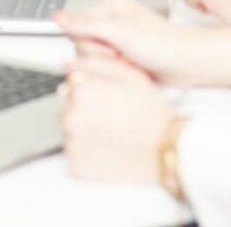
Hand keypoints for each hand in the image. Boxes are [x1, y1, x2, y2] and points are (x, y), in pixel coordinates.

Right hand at [55, 0, 230, 87]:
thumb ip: (86, 25)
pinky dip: (117, 74)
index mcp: (108, 6)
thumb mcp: (120, 33)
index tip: (112, 46)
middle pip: (82, 47)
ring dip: (111, 67)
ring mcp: (116, 40)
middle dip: (104, 58)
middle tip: (125, 55)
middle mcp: (110, 21)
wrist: (186, 63)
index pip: (76, 30)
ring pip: (92, 61)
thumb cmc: (163, 44)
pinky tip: (132, 70)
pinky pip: (104, 70)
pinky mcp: (121, 57)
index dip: (92, 45)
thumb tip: (58, 17)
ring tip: (131, 62)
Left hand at [59, 55, 176, 184]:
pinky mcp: (76, 167)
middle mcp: (71, 117)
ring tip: (111, 131)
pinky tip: (108, 147)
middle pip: (67, 108)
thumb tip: (69, 64)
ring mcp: (72, 144)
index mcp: (81, 91)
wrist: (163, 149)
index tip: (105, 97)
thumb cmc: (149, 112)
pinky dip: (86, 151)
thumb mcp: (127, 74)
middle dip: (84, 109)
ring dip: (84, 129)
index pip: (70, 85)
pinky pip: (74, 153)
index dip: (90, 89)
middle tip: (111, 115)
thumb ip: (94, 63)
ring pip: (70, 131)